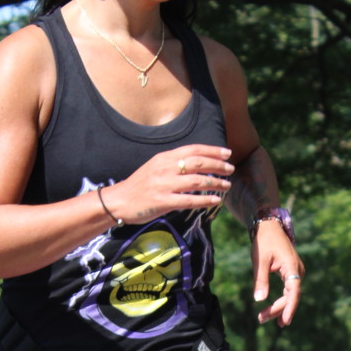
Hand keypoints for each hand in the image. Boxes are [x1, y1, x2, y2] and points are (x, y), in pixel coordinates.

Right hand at [106, 144, 234, 224]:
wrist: (119, 201)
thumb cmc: (140, 186)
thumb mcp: (155, 168)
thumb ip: (174, 165)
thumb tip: (196, 164)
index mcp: (164, 158)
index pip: (193, 150)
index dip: (212, 150)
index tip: (227, 153)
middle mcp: (165, 168)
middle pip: (198, 163)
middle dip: (218, 165)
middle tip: (231, 169)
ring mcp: (164, 185)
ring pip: (196, 181)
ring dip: (215, 183)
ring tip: (227, 186)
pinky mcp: (163, 201)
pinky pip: (189, 200)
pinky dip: (205, 200)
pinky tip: (216, 201)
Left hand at [252, 220, 303, 325]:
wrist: (269, 225)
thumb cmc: (263, 241)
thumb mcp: (259, 260)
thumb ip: (260, 280)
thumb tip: (259, 300)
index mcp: (292, 266)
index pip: (294, 291)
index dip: (290, 307)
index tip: (285, 320)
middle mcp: (297, 270)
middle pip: (291, 296)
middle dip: (277, 309)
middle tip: (261, 319)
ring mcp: (296, 272)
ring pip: (290, 294)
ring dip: (279, 307)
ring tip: (265, 319)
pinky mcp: (291, 272)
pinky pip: (289, 290)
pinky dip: (282, 301)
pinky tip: (277, 312)